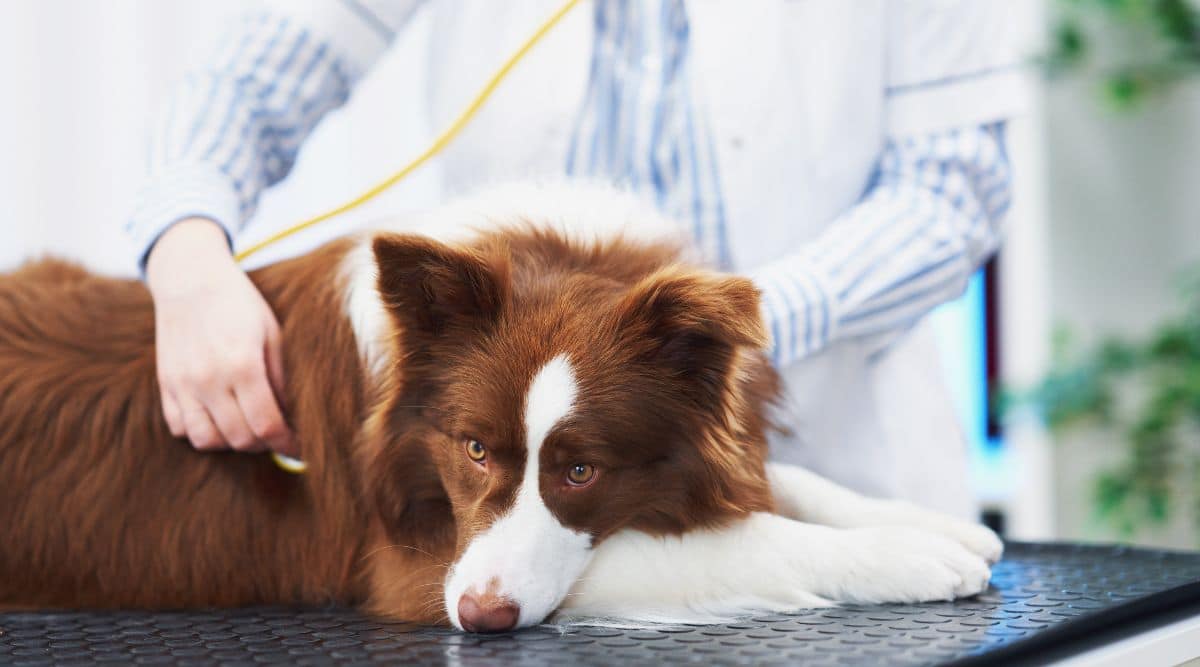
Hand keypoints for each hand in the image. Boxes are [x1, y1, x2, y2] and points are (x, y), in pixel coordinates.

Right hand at [146, 218, 297, 455]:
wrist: (190, 279)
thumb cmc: (240, 304)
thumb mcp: (273, 333)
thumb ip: (282, 378)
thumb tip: (293, 417)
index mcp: (242, 364)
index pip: (267, 425)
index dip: (287, 443)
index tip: (299, 447)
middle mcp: (208, 379)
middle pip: (239, 438)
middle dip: (265, 444)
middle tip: (277, 434)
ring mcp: (181, 384)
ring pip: (207, 440)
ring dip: (232, 442)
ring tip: (248, 427)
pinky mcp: (164, 384)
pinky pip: (180, 428)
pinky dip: (202, 432)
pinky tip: (219, 417)